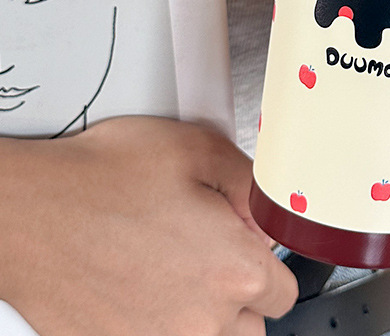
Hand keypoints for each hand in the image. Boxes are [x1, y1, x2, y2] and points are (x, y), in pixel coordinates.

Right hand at [0, 117, 297, 335]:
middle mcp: (201, 322)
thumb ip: (251, 185)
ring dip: (200, 315)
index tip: (245, 248)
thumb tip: (266, 213)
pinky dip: (157, 324)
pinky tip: (138, 286)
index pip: (284, 292)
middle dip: (237, 293)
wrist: (27, 209)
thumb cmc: (101, 178)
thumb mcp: (197, 150)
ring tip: (169, 270)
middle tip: (204, 254)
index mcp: (233, 271)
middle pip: (249, 325)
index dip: (266, 264)